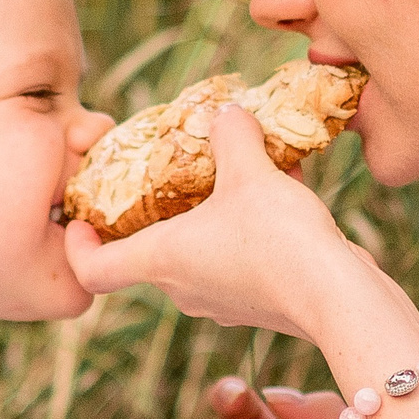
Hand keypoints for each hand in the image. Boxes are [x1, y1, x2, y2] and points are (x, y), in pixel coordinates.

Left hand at [66, 102, 376, 340]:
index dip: (80, 246)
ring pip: (203, 253)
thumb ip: (231, 136)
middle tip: (174, 175)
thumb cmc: (278, 238)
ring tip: (245, 170)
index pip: (94, 271)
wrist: (339, 299)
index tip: (81, 221)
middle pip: (151, 254)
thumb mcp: (249, 171)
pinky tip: (285, 187)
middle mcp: (184, 289)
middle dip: (161, 212)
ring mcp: (224, 303)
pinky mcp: (262, 305)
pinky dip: (252, 227)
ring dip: (215, 214)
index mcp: (162, 261)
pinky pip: (242, 259)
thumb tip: (226, 113)